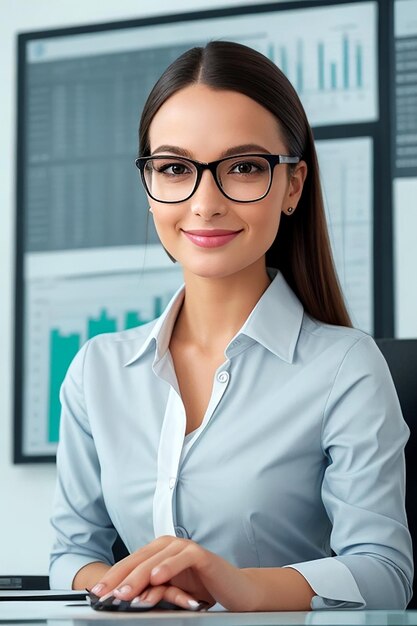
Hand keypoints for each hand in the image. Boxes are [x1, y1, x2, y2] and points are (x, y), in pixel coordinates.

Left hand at [90, 535, 258, 610]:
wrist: (235, 590)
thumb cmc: (202, 590)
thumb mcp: (171, 592)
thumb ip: (151, 590)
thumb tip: (124, 598)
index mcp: (159, 551)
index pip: (131, 563)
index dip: (112, 578)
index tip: (96, 594)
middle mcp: (169, 545)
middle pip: (139, 560)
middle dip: (119, 578)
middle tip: (105, 594)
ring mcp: (185, 547)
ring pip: (156, 560)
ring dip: (138, 576)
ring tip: (124, 592)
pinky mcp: (200, 554)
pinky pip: (181, 559)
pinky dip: (168, 567)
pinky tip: (156, 577)